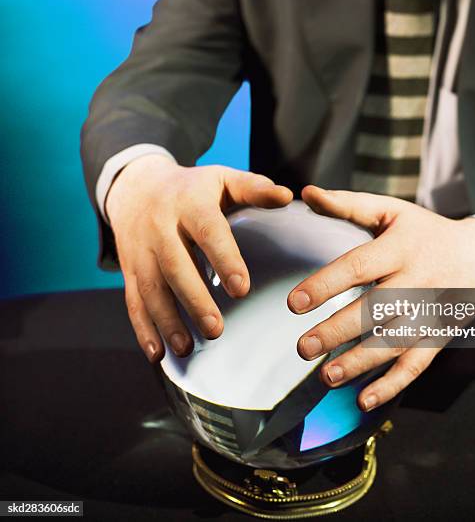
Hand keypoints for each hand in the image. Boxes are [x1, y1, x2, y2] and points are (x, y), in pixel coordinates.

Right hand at [106, 156, 292, 361]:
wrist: (136, 187)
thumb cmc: (191, 187)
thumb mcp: (222, 179)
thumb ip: (254, 188)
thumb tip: (287, 196)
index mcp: (190, 203)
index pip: (208, 231)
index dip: (224, 258)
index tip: (241, 288)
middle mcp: (160, 226)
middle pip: (175, 265)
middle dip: (194, 299)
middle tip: (216, 329)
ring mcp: (141, 249)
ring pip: (150, 287)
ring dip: (166, 320)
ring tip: (186, 347)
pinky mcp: (129, 269)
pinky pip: (132, 300)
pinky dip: (142, 329)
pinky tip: (157, 353)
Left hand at [288, 186, 474, 410]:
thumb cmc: (425, 233)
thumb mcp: (392, 211)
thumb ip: (348, 204)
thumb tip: (306, 193)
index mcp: (400, 248)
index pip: (359, 267)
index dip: (326, 285)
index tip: (294, 303)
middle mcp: (417, 282)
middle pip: (375, 310)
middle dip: (338, 331)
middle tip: (303, 347)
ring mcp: (430, 313)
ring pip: (394, 343)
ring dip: (360, 363)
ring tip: (326, 376)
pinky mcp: (438, 336)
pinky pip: (417, 365)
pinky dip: (392, 385)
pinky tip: (364, 401)